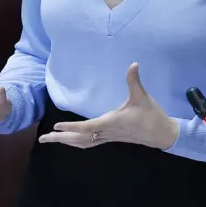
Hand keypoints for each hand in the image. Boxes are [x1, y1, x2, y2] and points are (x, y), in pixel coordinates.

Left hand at [38, 63, 179, 149]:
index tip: (57, 126)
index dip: (72, 127)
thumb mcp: (142, 97)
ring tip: (50, 139)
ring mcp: (108, 137)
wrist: (162, 134)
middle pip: (79, 139)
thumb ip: (134, 81)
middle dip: (61, 139)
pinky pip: (89, 142)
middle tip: (43, 139)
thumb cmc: (151, 116)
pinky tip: (70, 140)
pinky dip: (76, 142)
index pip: (87, 127)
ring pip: (83, 143)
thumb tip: (133, 64)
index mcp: (111, 122)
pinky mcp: (110, 138)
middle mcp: (106, 132)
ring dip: (66, 141)